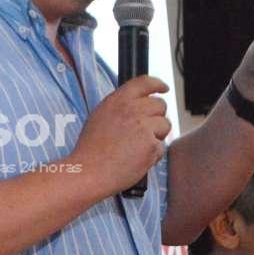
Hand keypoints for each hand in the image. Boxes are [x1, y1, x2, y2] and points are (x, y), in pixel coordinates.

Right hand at [71, 75, 169, 194]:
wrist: (88, 171)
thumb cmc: (91, 149)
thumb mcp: (100, 116)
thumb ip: (121, 106)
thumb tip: (138, 104)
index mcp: (118, 101)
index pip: (144, 83)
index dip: (158, 84)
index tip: (164, 88)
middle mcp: (131, 110)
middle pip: (160, 105)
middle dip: (157, 117)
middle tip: (146, 130)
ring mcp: (143, 127)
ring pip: (165, 125)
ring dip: (157, 136)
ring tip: (137, 147)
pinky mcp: (151, 145)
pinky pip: (161, 147)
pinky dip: (152, 155)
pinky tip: (136, 159)